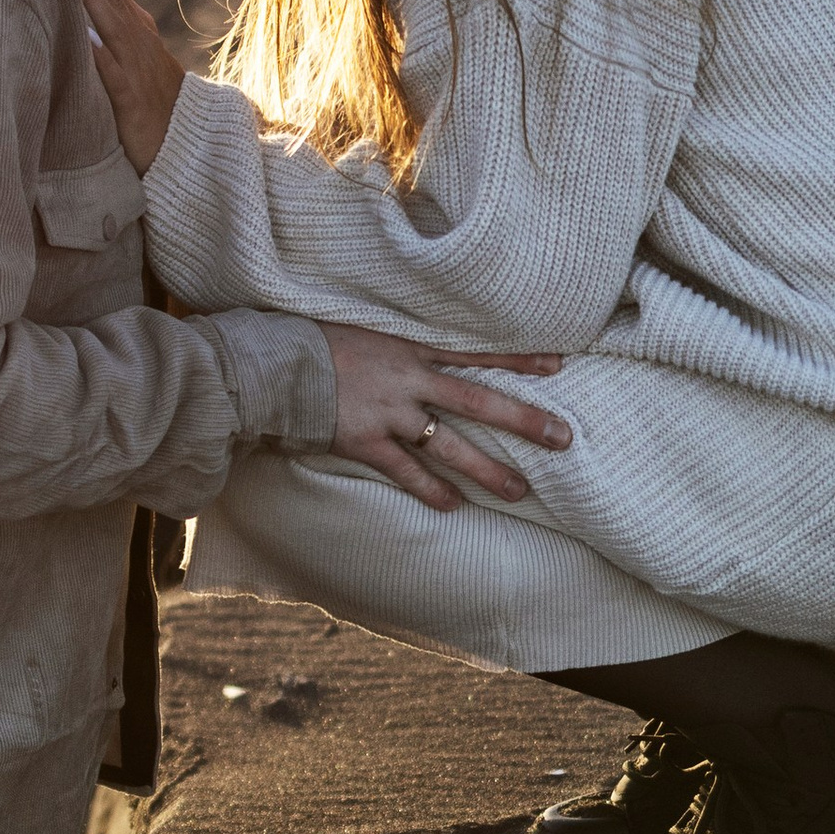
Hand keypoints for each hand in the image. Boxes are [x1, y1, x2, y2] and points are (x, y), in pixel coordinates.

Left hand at [61, 0, 185, 172]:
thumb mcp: (132, 59)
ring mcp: (135, 67)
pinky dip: (99, 52)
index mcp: (132, 29)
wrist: (193, 146)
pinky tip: (83, 34)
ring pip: (108, 21)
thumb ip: (111, 29)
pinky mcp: (131, 100)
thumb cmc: (153, 103)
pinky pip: (113, 73)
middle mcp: (135, 40)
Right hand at [321, 324, 569, 508]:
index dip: (518, 359)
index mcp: (410, 347)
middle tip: (562, 438)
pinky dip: (431, 489)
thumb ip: (396, 342)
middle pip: (478, 401)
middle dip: (523, 420)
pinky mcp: (365, 441)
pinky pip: (406, 471)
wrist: (273, 364)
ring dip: (486, 469)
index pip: (476, 352)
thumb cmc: (314, 340)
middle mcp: (408, 380)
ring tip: (519, 490)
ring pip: (449, 444)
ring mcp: (389, 413)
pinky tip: (453, 505)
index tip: (558, 364)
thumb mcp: (364, 328)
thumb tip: (420, 349)